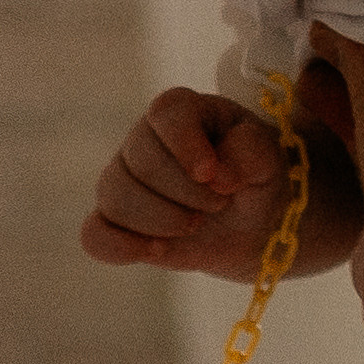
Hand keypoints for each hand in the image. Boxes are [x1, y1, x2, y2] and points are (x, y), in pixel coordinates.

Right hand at [81, 84, 363, 280]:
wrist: (256, 223)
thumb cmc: (257, 178)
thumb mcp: (269, 159)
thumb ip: (250, 152)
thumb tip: (217, 174)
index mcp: (182, 112)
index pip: (167, 113)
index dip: (186, 145)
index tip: (215, 178)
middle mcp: (144, 140)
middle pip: (141, 162)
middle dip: (186, 193)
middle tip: (220, 204)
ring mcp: (124, 180)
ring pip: (114, 197)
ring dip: (161, 220)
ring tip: (196, 226)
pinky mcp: (117, 222)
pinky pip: (94, 235)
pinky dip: (119, 247)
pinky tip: (157, 251)